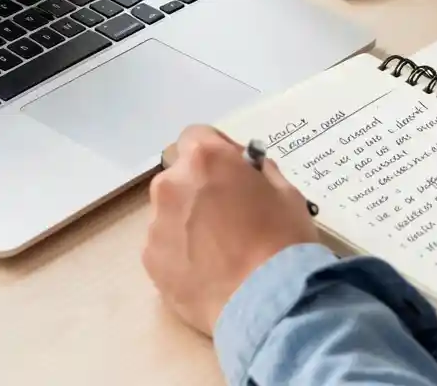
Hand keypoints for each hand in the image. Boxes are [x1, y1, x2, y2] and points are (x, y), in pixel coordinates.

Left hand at [142, 126, 317, 335]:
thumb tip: (247, 171)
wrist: (267, 302)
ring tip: (219, 251)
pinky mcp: (150, 261)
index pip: (198, 135)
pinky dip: (180, 253)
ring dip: (189, 220)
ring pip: (171, 212)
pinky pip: (165, 245)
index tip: (234, 171)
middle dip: (200, 187)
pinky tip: (207, 272)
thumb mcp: (286, 192)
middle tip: (229, 214)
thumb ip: (259, 173)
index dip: (217, 151)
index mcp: (205, 159)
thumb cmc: (282, 240)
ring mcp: (156, 224)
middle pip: (181, 175)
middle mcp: (172, 184)